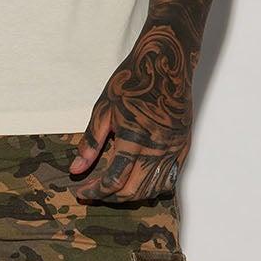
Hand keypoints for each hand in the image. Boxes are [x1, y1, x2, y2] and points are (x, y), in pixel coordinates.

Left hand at [68, 59, 191, 203]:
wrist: (166, 64)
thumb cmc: (134, 81)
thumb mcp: (104, 108)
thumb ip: (91, 142)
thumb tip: (76, 168)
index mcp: (134, 137)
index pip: (114, 179)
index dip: (95, 190)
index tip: (81, 191)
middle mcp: (157, 147)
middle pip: (133, 190)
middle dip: (110, 197)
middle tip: (94, 191)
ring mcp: (173, 148)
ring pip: (152, 189)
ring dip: (131, 195)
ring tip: (113, 190)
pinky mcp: (183, 146)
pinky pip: (169, 179)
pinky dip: (152, 188)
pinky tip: (137, 182)